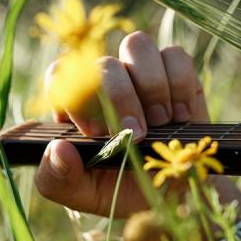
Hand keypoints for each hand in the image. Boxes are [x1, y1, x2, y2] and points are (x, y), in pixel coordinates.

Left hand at [34, 31, 208, 217]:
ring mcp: (140, 72)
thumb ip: (58, 180)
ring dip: (152, 86)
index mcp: (75, 106)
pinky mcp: (176, 73)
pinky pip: (175, 56)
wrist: (177, 194)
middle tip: (136, 136)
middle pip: (104, 62)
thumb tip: (58, 149)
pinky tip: (182, 117)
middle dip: (121, 98)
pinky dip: (180, 86)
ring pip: (138, 45)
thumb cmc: (124, 191)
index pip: (60, 75)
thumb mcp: (86, 195)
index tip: (97, 133)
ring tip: (162, 123)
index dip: (78, 98)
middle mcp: (105, 83)